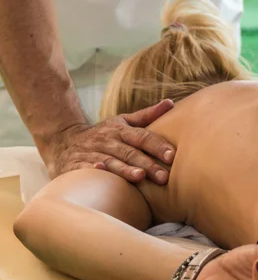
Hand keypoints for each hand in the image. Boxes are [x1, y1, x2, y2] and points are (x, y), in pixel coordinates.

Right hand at [43, 99, 175, 184]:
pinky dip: (92, 170)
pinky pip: (84, 168)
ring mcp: (90, 152)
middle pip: (129, 152)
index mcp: (120, 130)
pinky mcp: (75, 165)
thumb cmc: (104, 134)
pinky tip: (100, 172)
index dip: (157, 145)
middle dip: (147, 164)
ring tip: (139, 177)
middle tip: (164, 176)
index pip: (142, 137)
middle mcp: (106, 140)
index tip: (172, 155)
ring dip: (124, 169)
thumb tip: (171, 103)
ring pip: (110, 161)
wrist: (64, 140)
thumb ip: (147, 115)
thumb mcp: (123, 121)